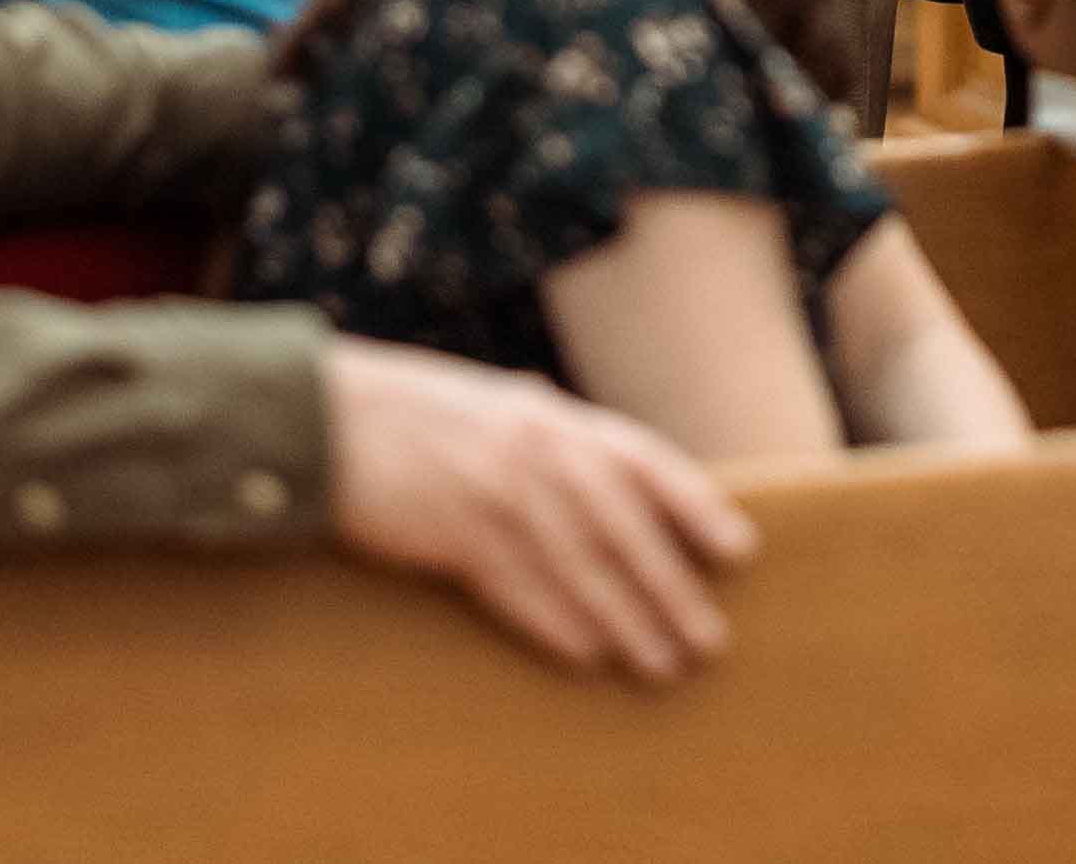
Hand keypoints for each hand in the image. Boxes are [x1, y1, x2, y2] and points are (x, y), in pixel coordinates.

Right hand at [324, 337, 756, 681]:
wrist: (335, 418)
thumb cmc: (428, 417)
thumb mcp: (507, 411)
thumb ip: (563, 446)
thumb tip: (632, 494)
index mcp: (553, 418)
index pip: (644, 461)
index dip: (696, 506)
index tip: (739, 550)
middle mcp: (535, 451)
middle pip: (621, 528)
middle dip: (670, 587)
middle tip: (710, 641)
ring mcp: (493, 494)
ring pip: (577, 568)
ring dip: (625, 621)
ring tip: (661, 664)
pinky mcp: (449, 536)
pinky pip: (515, 589)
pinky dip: (554, 624)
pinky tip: (588, 654)